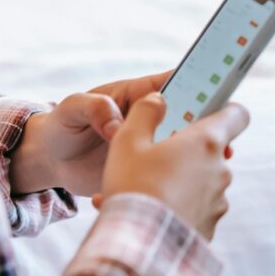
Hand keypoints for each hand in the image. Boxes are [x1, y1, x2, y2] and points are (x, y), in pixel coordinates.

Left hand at [10, 71, 233, 195]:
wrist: (50, 162)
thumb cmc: (61, 125)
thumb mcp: (72, 108)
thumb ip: (94, 108)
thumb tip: (117, 127)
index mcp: (137, 95)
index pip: (175, 83)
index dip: (199, 83)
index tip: (220, 90)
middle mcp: (151, 120)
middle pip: (190, 117)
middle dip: (209, 127)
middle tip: (223, 142)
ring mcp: (152, 146)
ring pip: (186, 148)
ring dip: (200, 157)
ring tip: (213, 169)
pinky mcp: (147, 171)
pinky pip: (168, 174)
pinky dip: (177, 182)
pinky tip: (181, 193)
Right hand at [98, 93, 249, 238]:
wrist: (140, 247)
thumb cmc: (134, 187)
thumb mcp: (128, 139)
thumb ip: (146, 111)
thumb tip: (159, 99)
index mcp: (206, 142)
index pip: (237, 114)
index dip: (224, 109)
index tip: (208, 112)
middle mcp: (221, 171)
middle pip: (209, 152)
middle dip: (183, 154)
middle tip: (150, 161)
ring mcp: (218, 202)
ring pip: (197, 183)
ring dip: (173, 184)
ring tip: (137, 193)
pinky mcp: (210, 227)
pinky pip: (192, 211)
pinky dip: (173, 209)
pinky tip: (144, 215)